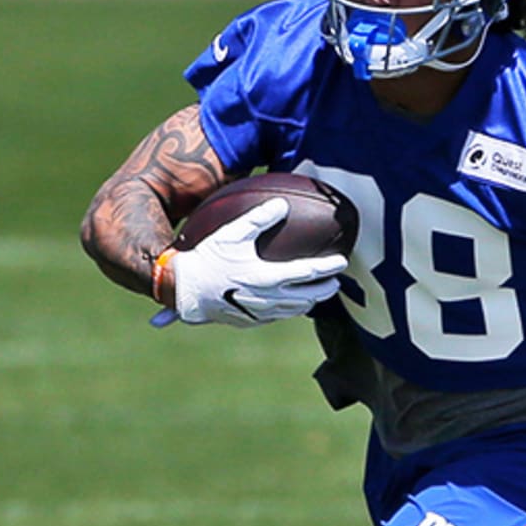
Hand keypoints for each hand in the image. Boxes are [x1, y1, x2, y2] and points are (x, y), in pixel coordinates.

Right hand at [168, 198, 347, 327]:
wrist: (182, 291)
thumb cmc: (206, 258)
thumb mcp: (232, 233)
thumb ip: (259, 218)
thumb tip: (282, 204)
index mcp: (267, 277)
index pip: (308, 273)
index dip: (328, 267)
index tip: (342, 262)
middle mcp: (268, 299)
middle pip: (309, 297)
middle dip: (326, 289)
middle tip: (335, 282)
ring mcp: (259, 313)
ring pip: (295, 310)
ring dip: (310, 302)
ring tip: (317, 293)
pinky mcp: (248, 321)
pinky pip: (276, 317)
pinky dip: (289, 310)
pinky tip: (288, 303)